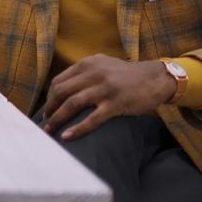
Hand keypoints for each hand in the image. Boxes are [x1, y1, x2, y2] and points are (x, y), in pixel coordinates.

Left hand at [42, 54, 175, 139]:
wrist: (155, 78)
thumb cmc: (126, 75)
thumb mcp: (103, 64)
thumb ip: (84, 71)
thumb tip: (62, 87)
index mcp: (87, 64)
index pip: (59, 81)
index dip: (49, 97)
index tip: (47, 110)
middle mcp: (93, 74)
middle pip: (61, 92)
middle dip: (49, 109)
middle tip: (46, 122)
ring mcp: (105, 89)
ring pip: (72, 104)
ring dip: (57, 119)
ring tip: (50, 131)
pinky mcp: (116, 103)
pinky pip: (92, 119)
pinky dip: (78, 129)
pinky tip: (68, 137)